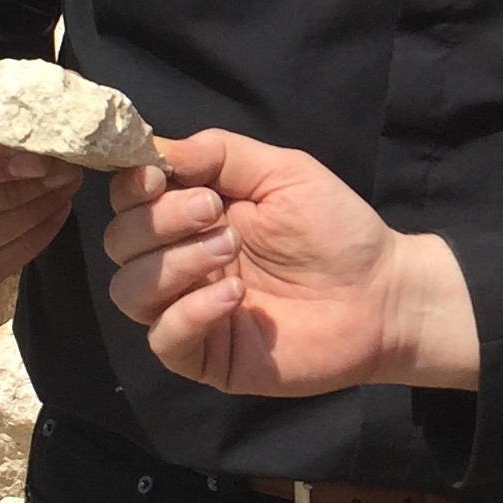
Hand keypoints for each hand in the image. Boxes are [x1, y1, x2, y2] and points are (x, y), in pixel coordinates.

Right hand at [101, 129, 479, 393]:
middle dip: (159, 222)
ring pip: (129, 291)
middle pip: (119, 243)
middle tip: (215, 213)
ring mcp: (190, 309)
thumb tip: (156, 147)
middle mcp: (181, 261)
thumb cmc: (337, 230)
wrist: (383, 294)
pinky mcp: (207, 355)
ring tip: (230, 250)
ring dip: (173, 263)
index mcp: (192, 215)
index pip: (128, 200)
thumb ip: (219, 154)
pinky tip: (234, 297)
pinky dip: (189, 312)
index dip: (133, 186)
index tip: (160, 177)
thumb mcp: (282, 172)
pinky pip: (164, 339)